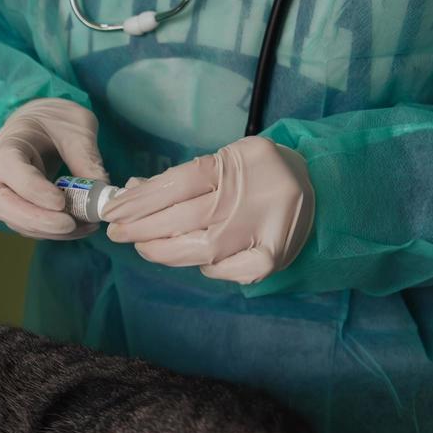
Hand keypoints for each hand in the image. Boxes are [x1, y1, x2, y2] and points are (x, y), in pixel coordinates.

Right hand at [0, 98, 106, 239]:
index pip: (9, 168)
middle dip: (35, 220)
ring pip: (12, 219)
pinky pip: (24, 224)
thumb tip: (101, 193)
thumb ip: (86, 157)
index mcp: (7, 142)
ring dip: (47, 230)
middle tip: (69, 225)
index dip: (32, 189)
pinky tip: (77, 226)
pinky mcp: (10, 206)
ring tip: (84, 226)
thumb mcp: (77, 128)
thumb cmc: (57, 119)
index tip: (61, 202)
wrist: (41, 123)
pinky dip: (50, 230)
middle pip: (0, 203)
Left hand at [103, 136, 315, 284]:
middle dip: (142, 228)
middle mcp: (254, 195)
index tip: (113, 211)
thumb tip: (132, 192)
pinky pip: (225, 269)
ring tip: (143, 246)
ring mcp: (264, 230)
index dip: (140, 200)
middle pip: (184, 216)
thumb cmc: (258, 177)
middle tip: (118, 233)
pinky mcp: (272, 258)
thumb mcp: (225, 163)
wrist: (319, 189)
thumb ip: (182, 179)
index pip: (178, 183)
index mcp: (240, 162)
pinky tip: (191, 260)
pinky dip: (203, 267)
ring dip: (164, 250)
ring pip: (200, 248)